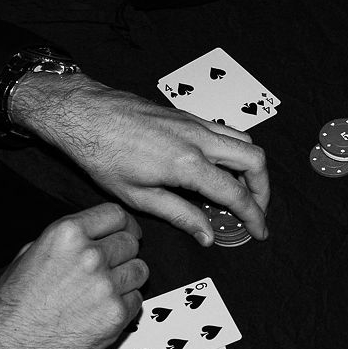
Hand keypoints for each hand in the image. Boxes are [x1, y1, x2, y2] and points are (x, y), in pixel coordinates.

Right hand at [0, 202, 148, 348]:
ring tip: (103, 291)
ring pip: (140, 270)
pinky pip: (136, 301)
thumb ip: (64, 240)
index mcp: (67, 235)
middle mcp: (90, 256)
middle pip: (130, 242)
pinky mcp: (116, 314)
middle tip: (110, 267)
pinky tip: (101, 311)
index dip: (124, 224)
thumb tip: (89, 235)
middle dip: (123, 253)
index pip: (115, 214)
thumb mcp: (28, 255)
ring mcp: (106, 286)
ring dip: (127, 279)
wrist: (6, 348)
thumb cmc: (12, 306)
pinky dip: (124, 305)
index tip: (127, 232)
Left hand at [7, 74, 271, 244]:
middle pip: (255, 160)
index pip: (236, 193)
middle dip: (263, 189)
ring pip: (244, 141)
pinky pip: (225, 132)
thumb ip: (179, 214)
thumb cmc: (102, 154)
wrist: (84, 113)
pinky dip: (234, 152)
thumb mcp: (137, 195)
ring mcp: (195, 122)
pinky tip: (216, 169)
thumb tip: (208, 235)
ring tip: (238, 191)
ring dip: (251, 168)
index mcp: (187, 163)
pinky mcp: (188, 115)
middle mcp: (199, 138)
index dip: (253, 216)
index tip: (259, 232)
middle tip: (253, 211)